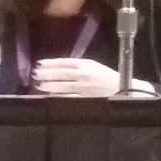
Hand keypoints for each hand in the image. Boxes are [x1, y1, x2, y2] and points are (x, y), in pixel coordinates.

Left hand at [33, 58, 157, 96]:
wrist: (126, 89)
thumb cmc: (109, 79)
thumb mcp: (95, 67)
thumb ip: (80, 67)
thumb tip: (60, 69)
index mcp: (87, 64)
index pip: (64, 62)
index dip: (50, 63)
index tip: (39, 64)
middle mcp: (85, 74)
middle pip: (60, 73)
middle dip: (46, 74)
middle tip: (35, 75)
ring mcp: (84, 87)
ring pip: (62, 86)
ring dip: (49, 86)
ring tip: (39, 86)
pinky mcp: (86, 98)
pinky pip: (68, 98)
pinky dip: (58, 97)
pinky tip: (50, 97)